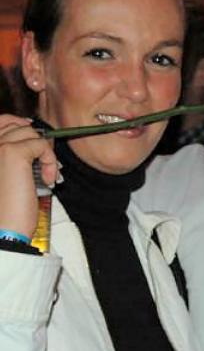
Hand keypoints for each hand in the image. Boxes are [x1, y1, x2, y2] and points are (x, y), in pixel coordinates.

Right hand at [0, 115, 57, 238]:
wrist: (3, 229)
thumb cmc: (5, 208)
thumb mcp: (7, 175)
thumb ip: (13, 154)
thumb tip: (33, 137)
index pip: (1, 121)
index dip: (19, 123)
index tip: (33, 133)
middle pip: (17, 125)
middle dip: (36, 140)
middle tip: (44, 161)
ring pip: (31, 133)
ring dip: (44, 153)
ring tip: (43, 176)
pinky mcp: (13, 153)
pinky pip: (42, 145)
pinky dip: (50, 161)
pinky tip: (47, 179)